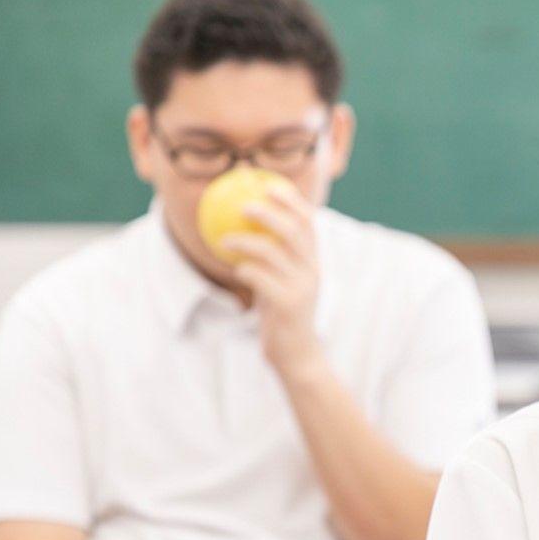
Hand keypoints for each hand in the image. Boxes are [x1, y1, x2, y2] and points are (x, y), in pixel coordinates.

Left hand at [221, 183, 322, 374]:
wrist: (297, 354)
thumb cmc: (282, 314)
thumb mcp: (282, 280)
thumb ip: (272, 257)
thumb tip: (245, 231)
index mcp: (314, 261)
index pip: (308, 221)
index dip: (291, 200)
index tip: (268, 185)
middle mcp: (313, 270)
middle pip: (294, 231)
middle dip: (269, 213)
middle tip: (242, 206)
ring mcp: (303, 287)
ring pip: (274, 253)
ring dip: (246, 241)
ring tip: (225, 239)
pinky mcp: (289, 305)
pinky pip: (262, 279)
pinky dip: (245, 268)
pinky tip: (233, 267)